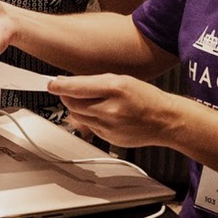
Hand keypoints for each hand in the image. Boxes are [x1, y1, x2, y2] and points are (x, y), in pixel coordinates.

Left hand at [49, 74, 176, 148]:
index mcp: (115, 88)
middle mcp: (110, 108)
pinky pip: (88, 126)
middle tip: (70, 91)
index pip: (76, 88)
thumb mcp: (122, 80)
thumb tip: (67, 82)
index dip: (59, 86)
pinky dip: (89, 119)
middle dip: (67, 96)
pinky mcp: (108, 137)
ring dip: (77, 108)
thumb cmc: (146, 98)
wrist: (166, 121)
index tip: (51, 84)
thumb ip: (93, 82)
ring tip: (92, 102)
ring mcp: (109, 125)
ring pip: (77, 116)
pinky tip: (103, 114)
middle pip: (72, 103)